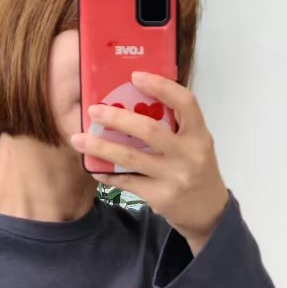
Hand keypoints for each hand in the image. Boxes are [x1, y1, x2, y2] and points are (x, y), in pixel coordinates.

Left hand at [68, 70, 229, 254]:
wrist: (208, 212)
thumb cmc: (197, 169)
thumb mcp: (195, 144)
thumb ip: (175, 125)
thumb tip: (135, 100)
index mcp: (199, 135)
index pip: (185, 102)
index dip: (161, 86)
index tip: (136, 75)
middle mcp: (189, 155)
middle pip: (149, 130)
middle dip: (117, 118)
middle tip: (94, 110)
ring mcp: (174, 178)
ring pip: (131, 158)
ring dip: (101, 147)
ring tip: (79, 139)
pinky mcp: (160, 197)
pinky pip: (127, 182)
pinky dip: (108, 173)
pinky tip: (94, 167)